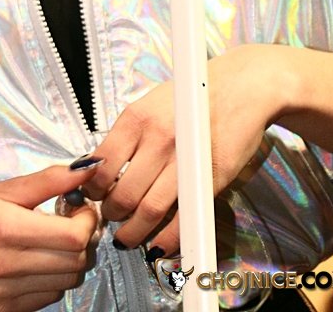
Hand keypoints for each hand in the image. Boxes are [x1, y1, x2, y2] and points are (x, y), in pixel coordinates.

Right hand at [0, 163, 100, 311]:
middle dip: (82, 239)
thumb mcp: (0, 188)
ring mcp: (4, 295)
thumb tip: (86, 169)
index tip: (80, 207)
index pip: (73, 237)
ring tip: (50, 241)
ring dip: (69, 261)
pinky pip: (47, 298)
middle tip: (68, 221)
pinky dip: (51, 279)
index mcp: (5, 228)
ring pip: (66, 283)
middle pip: (75, 262)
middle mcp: (6, 266)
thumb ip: (47, 180)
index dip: (87, 220)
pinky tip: (35, 261)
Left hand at [82, 45, 277, 254]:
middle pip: (124, 193)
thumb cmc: (193, 96)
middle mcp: (158, 139)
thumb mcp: (150, 104)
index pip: (102, 164)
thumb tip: (99, 166)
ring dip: (134, 233)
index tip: (92, 197)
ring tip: (127, 237)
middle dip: (111, 214)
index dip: (92, 189)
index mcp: (137, 118)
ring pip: (150, 211)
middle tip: (110, 218)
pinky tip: (158, 244)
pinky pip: (184, 217)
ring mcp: (185, 160)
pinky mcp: (210, 178)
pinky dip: (168, 238)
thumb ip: (127, 135)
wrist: (240, 87)